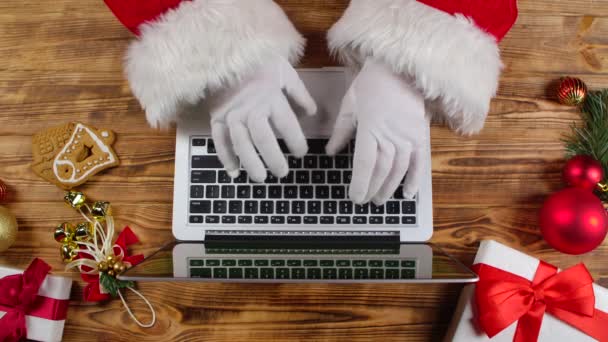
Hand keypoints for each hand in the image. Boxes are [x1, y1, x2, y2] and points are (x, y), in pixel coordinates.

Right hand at [209, 57, 316, 181]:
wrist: (225, 53)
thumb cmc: (259, 63)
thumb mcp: (285, 72)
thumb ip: (299, 94)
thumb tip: (312, 113)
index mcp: (271, 97)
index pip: (287, 125)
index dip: (296, 142)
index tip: (301, 153)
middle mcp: (250, 108)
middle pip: (263, 139)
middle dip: (273, 159)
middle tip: (282, 173)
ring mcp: (231, 114)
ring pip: (240, 143)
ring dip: (250, 162)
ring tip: (261, 178)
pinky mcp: (216, 117)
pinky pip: (219, 140)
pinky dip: (225, 157)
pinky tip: (234, 172)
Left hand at [327, 58, 428, 204]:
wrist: (400, 67)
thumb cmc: (371, 84)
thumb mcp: (350, 104)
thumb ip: (341, 131)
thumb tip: (330, 152)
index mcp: (370, 129)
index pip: (365, 164)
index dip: (360, 184)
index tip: (354, 198)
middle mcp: (391, 136)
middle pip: (382, 170)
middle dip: (372, 189)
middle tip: (365, 201)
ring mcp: (408, 137)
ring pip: (399, 170)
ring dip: (389, 188)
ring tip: (380, 200)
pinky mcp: (421, 135)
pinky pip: (420, 162)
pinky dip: (414, 179)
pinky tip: (407, 194)